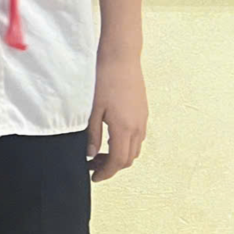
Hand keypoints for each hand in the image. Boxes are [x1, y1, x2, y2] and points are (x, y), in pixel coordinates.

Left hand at [87, 53, 147, 181]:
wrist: (120, 56)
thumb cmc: (103, 79)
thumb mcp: (92, 109)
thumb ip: (92, 134)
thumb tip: (91, 154)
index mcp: (124, 128)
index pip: (118, 161)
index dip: (106, 172)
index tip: (94, 177)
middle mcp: (138, 127)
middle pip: (128, 158)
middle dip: (111, 166)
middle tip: (92, 164)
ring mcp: (142, 119)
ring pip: (134, 148)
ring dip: (119, 155)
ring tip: (98, 152)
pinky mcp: (142, 111)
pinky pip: (137, 136)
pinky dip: (125, 144)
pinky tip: (109, 136)